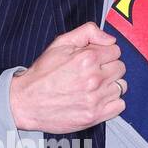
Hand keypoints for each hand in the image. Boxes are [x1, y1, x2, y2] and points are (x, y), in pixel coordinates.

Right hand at [8, 22, 126, 132]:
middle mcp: (94, 78)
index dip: (105, 53)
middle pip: (120, 68)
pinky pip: (120, 105)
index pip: (116, 50)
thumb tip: (110, 39)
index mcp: (87, 58)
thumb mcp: (60, 43)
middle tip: (93, 73)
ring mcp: (95, 99)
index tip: (95, 59)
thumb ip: (87, 32)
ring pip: (121, 86)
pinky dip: (112, 102)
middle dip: (108, 68)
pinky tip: (98, 99)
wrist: (26, 102)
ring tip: (94, 87)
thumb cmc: (42, 73)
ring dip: (110, 85)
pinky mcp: (94, 115)